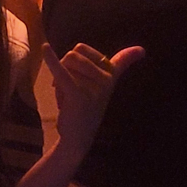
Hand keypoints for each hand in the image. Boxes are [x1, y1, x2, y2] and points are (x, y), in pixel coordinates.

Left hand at [45, 42, 144, 156]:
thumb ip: (104, 68)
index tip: (142, 51)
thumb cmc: (83, 109)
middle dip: (65, 65)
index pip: (121, 61)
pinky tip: (44, 48)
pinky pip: (61, 71)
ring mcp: (93, 87)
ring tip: (64, 93)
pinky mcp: (78, 93)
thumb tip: (138, 50)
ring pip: (67, 61)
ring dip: (59, 75)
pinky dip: (51, 59)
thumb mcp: (97, 88)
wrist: (77, 137)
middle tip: (67, 85)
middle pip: (76, 53)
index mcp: (111, 77)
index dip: (131, 55)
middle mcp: (106, 80)